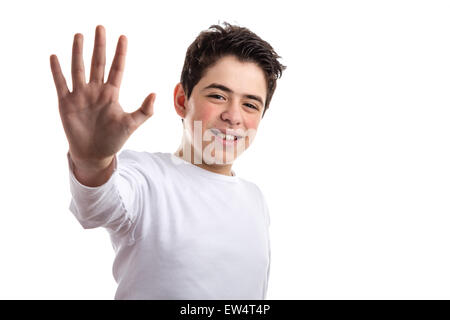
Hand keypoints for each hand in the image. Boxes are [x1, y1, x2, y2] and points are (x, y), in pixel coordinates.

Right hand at [50, 25, 155, 168]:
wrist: (94, 154)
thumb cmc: (114, 139)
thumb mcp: (131, 125)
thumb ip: (144, 111)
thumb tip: (155, 94)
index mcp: (111, 93)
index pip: (117, 68)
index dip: (120, 54)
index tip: (123, 37)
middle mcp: (96, 90)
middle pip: (98, 63)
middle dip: (99, 46)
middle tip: (100, 27)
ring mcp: (80, 95)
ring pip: (79, 69)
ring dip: (78, 52)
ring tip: (79, 35)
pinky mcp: (66, 103)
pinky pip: (61, 83)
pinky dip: (57, 71)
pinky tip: (55, 57)